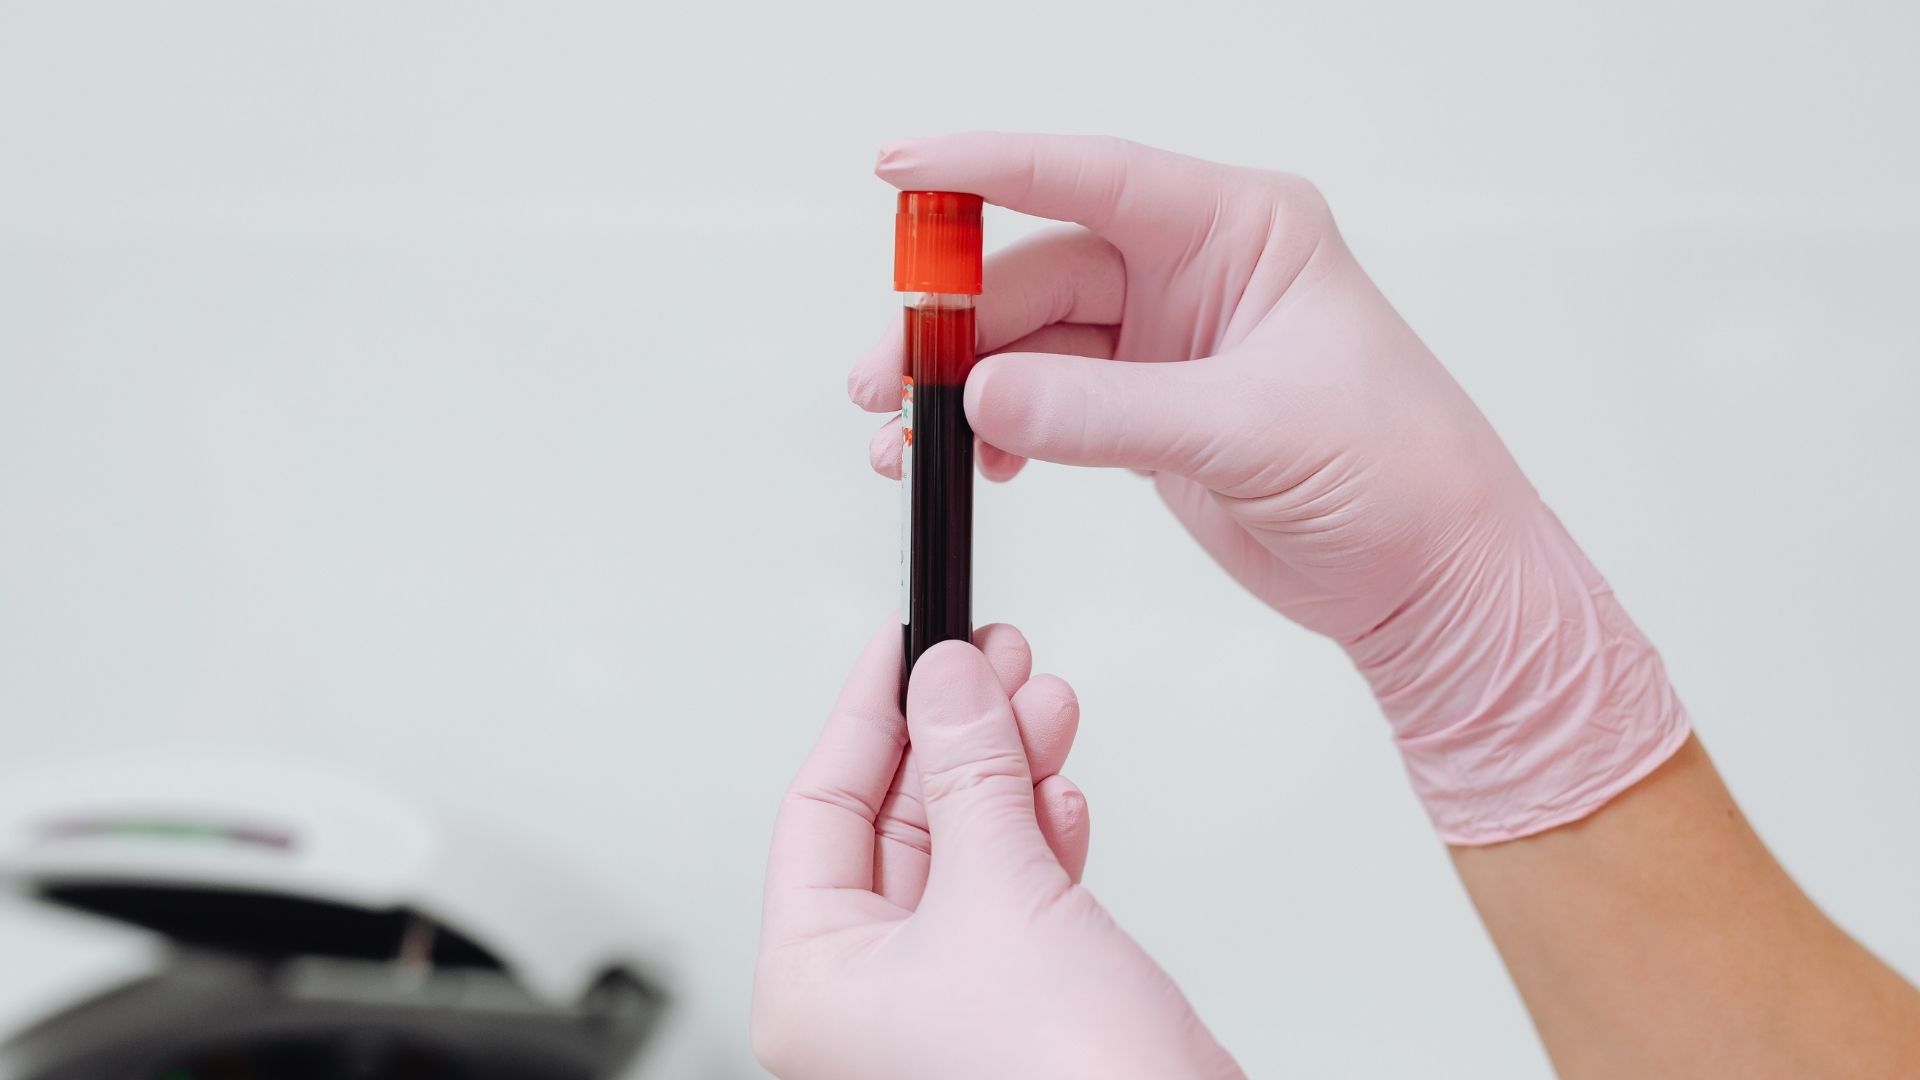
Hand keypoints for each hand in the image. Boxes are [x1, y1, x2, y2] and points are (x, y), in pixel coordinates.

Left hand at [751, 620, 1242, 1079]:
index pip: (818, 812)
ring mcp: (942, 1003)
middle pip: (896, 825)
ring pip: (963, 851)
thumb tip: (950, 683)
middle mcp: (865, 999)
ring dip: (1005, 773)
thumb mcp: (1001, 894)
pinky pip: (1011, 895)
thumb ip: (972, 774)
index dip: (867, 716)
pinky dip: (1037, 835)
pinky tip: (1058, 787)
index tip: (904, 645)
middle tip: (992, 659)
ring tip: (1040, 698)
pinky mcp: (1016, 1004)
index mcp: (812, 985)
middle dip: (955, 736)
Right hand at [850, 133, 1687, 843]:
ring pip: (1032, 342)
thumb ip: (1109, 412)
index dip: (987, 169)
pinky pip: (1047, 402)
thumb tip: (984, 393)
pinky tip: (970, 460)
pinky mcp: (1149, 414)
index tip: (901, 171)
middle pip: (1041, 270)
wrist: (1433, 581)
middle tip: (887, 377)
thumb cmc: (1399, 476)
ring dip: (963, 384)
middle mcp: (1197, 272)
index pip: (1093, 177)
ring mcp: (1168, 345)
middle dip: (954, 322)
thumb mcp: (1249, 431)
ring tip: (903, 437)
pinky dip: (999, 428)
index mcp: (1241, 230)